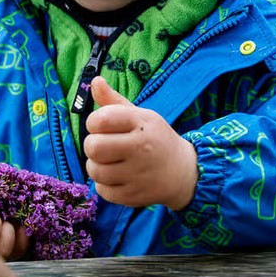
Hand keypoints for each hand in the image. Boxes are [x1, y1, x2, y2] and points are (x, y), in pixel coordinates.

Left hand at [82, 77, 198, 209]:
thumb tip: (94, 80)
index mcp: (142, 123)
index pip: (100, 119)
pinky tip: (118, 177)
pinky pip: (102, 191)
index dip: (94, 122)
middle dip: (92, 146)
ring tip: (110, 162)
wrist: (183, 172)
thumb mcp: (140, 116)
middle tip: (104, 146)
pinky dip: (105, 185)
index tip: (102, 126)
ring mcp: (139, 174)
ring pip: (94, 171)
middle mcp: (142, 148)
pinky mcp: (134, 196)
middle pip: (93, 147)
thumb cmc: (154, 139)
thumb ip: (114, 101)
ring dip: (96, 166)